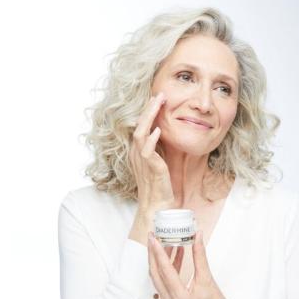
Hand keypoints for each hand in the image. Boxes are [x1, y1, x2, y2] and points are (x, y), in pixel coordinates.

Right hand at [129, 91, 174, 214]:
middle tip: (159, 94)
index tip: (158, 98)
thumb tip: (162, 134)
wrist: (156, 204)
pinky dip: (152, 139)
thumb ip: (157, 148)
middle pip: (139, 124)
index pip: (141, 125)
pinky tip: (158, 130)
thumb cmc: (158, 184)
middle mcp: (137, 152)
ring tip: (158, 104)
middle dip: (149, 108)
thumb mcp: (157, 161)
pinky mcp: (149, 167)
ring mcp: (141, 159)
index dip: (148, 111)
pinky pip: (147, 151)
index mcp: (138, 150)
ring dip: (149, 117)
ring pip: (141, 133)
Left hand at [147, 230, 231, 298]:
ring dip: (160, 259)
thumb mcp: (207, 278)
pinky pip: (164, 280)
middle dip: (153, 253)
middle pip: (155, 272)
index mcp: (179, 297)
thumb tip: (197, 236)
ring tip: (164, 241)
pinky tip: (174, 253)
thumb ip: (200, 256)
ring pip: (158, 276)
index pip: (164, 270)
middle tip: (153, 236)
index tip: (154, 238)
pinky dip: (167, 267)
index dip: (158, 252)